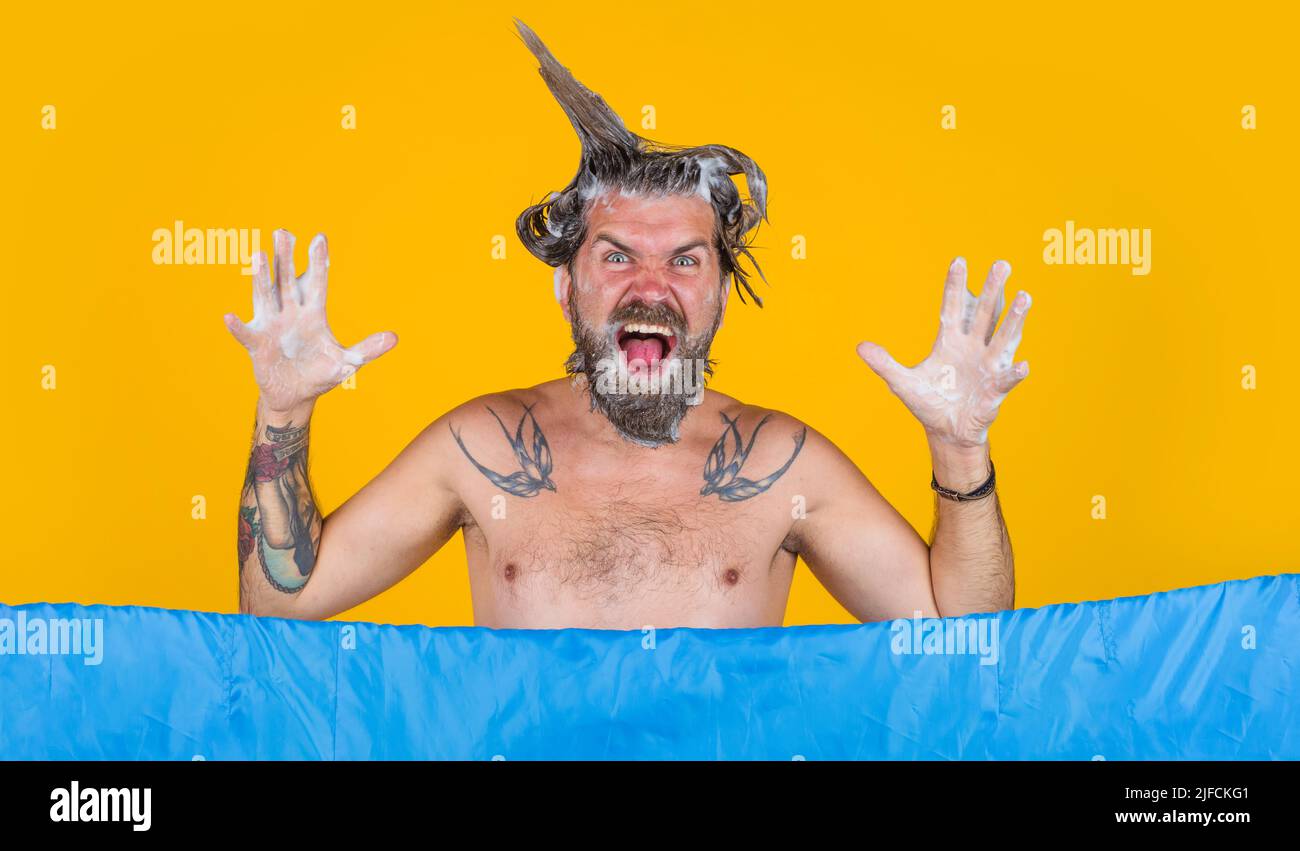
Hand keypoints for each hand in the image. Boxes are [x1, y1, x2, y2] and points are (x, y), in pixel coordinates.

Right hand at [223, 229, 396, 413]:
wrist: (296, 395)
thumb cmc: (320, 373)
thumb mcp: (346, 362)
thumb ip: (367, 349)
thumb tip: (394, 338)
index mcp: (313, 313)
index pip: (317, 282)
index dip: (318, 262)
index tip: (320, 238)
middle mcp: (290, 313)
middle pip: (288, 281)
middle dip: (286, 257)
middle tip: (283, 231)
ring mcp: (272, 326)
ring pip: (266, 297)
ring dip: (261, 278)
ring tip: (257, 255)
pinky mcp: (258, 345)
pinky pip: (246, 334)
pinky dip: (237, 327)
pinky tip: (228, 316)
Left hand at [857, 257, 1030, 447]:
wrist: (946, 431)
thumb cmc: (929, 403)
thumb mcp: (902, 382)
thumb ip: (884, 364)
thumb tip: (860, 347)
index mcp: (950, 342)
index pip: (953, 308)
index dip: (955, 286)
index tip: (959, 260)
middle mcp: (973, 348)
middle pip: (984, 314)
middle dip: (992, 291)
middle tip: (1001, 264)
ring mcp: (987, 367)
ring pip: (1002, 339)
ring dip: (1014, 320)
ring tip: (1025, 297)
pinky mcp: (994, 390)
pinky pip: (1005, 380)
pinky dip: (1013, 374)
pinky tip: (1023, 366)